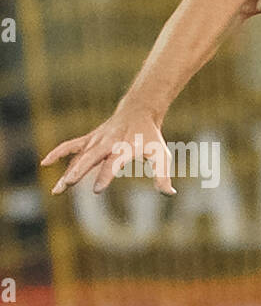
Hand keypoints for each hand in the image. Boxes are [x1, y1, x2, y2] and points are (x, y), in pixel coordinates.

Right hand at [41, 105, 175, 195]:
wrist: (138, 112)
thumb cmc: (150, 137)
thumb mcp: (161, 154)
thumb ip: (163, 175)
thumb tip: (169, 194)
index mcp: (124, 147)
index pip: (113, 163)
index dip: (105, 175)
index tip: (96, 190)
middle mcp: (108, 143)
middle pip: (91, 158)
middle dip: (79, 171)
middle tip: (68, 185)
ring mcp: (96, 141)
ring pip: (79, 157)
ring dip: (67, 171)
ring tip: (57, 189)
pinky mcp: (89, 140)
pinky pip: (71, 146)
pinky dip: (59, 153)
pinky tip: (45, 163)